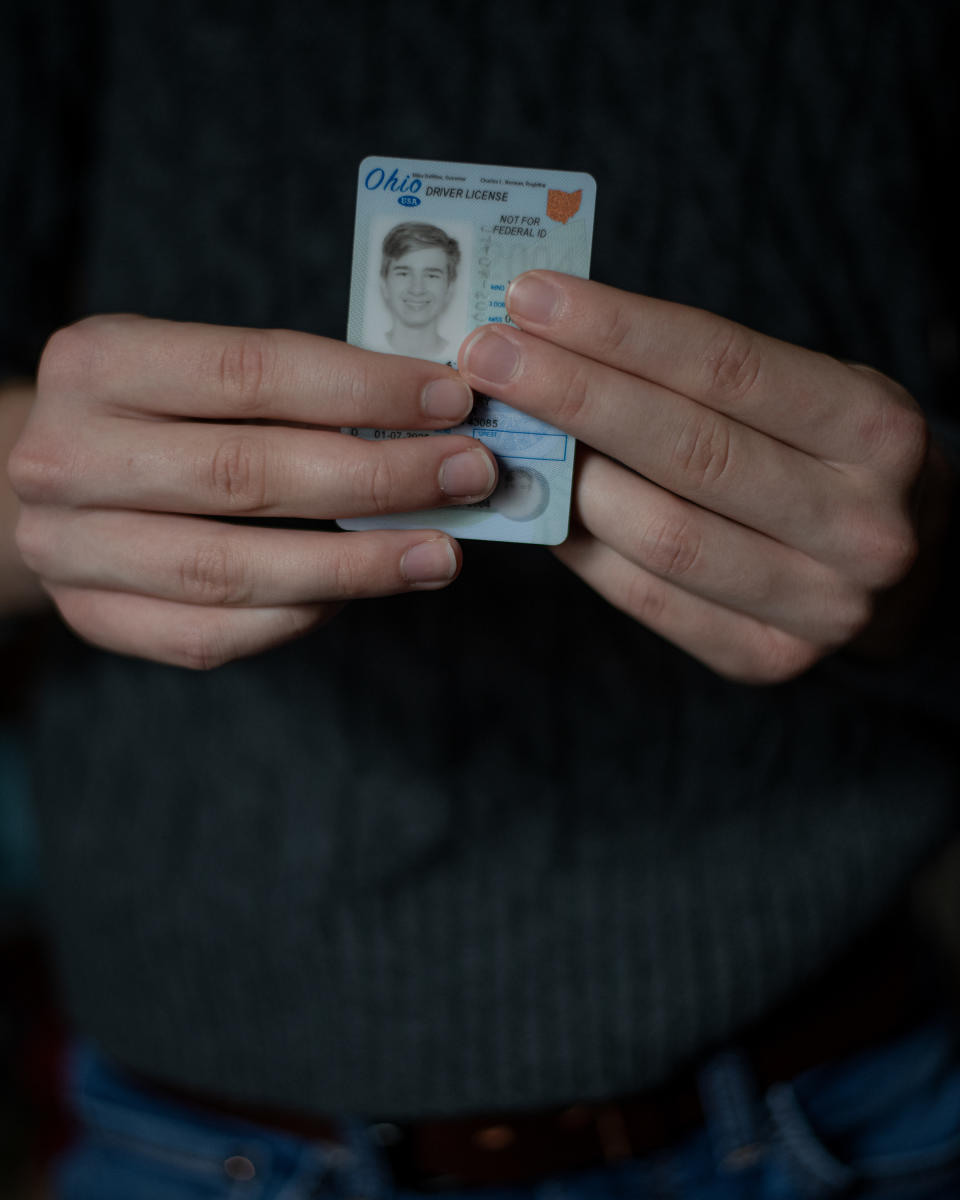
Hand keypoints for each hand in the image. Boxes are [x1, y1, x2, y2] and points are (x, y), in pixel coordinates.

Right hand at [8, 315, 496, 667]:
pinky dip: (299, 617)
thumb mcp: (195, 369)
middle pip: (245, 474)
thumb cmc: (156, 414)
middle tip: (468, 476)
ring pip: (231, 568)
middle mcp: (66, 456)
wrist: (59, 481)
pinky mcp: (94, 617)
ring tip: (439, 554)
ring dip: (355, 565)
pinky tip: (359, 593)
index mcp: (98, 363)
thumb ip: (291, 391)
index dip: (363, 389)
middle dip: (377, 477)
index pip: (251, 372)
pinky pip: (213, 633)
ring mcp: (69, 548)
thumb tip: (427, 420)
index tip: (452, 401)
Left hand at [459, 272, 946, 682]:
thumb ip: (705, 378)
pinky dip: (583, 546)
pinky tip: (542, 503)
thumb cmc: (830, 458)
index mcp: (877, 431)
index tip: (532, 297)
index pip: (729, 366)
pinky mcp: (765, 658)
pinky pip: (648, 598)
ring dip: (567, 478)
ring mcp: (818, 605)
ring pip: (661, 534)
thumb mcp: (810, 393)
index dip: (621, 330)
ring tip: (507, 430)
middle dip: (573, 394)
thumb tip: (557, 345)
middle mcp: (860, 525)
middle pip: (689, 451)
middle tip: (488, 356)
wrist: (910, 569)